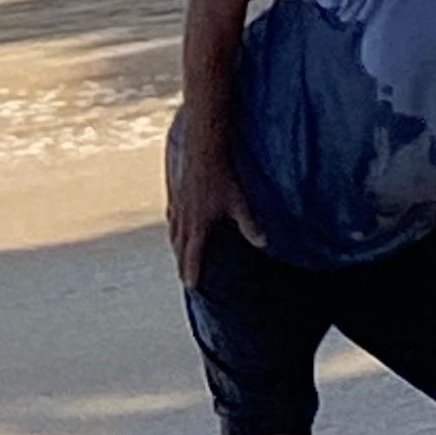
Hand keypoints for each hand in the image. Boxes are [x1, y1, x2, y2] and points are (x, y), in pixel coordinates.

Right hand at [167, 144, 258, 288]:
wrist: (201, 148)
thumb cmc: (221, 175)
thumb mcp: (238, 202)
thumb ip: (249, 225)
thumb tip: (264, 244)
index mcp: (198, 224)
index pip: (193, 254)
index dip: (192, 271)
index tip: (191, 286)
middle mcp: (184, 217)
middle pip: (179, 246)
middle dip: (181, 262)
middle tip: (182, 275)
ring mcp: (177, 204)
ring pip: (173, 230)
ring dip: (175, 245)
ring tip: (177, 253)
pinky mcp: (175, 191)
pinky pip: (171, 214)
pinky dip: (171, 224)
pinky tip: (172, 223)